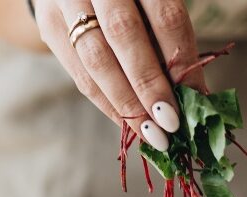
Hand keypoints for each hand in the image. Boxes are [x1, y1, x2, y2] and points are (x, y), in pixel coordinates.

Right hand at [33, 0, 205, 148]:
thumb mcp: (154, 5)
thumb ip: (170, 39)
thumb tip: (193, 95)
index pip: (164, 16)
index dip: (181, 61)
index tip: (196, 99)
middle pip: (125, 35)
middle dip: (150, 86)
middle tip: (171, 124)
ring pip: (96, 59)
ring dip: (127, 104)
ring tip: (152, 134)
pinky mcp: (49, 24)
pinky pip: (80, 74)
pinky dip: (107, 104)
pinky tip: (128, 124)